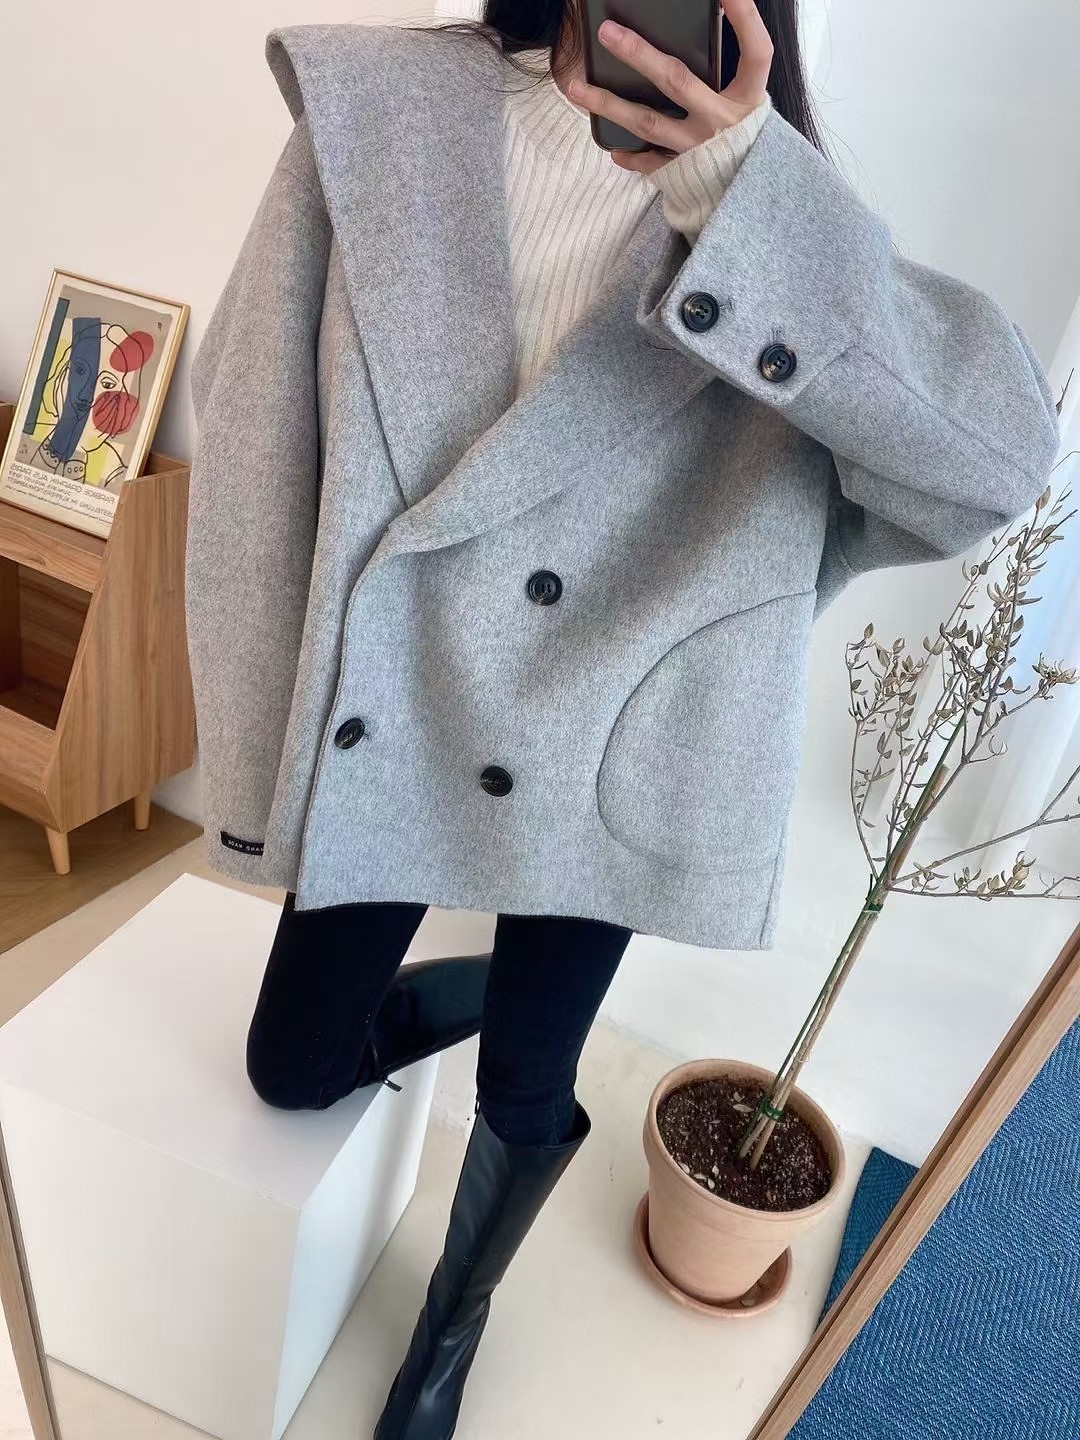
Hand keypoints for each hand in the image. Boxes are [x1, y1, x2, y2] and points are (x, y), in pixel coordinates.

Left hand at [566, 0, 772, 175]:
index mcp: (748, 99)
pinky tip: (612, 149)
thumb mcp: (751, 103)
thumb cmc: (751, 142)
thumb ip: (734, 72)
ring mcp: (699, 149)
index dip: (746, 19)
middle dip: (640, 54)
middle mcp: (722, 122)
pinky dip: (632, 156)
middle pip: (677, 81)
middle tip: (608, 33)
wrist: (757, 198)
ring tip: (576, 88)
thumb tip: (715, 20)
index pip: (755, 52)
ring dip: (610, 105)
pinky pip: (652, 163)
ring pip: (649, 122)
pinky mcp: (686, 173)